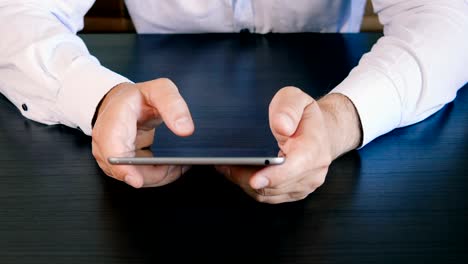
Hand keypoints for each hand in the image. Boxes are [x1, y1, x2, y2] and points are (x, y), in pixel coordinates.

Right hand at [92, 78, 194, 187]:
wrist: (123, 102)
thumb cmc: (139, 97)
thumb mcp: (160, 90)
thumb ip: (174, 106)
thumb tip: (185, 129)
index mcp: (114, 119)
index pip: (112, 146)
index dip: (123, 167)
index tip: (136, 180)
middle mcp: (106, 141)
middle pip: (124, 169)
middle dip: (152, 175)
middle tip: (176, 166)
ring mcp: (111, 155)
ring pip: (134, 177)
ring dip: (157, 175)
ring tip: (177, 164)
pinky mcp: (120, 165)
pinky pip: (138, 177)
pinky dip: (156, 175)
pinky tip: (170, 166)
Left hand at [217, 87, 360, 203]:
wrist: (321, 133)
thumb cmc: (304, 116)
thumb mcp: (296, 98)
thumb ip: (288, 109)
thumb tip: (281, 126)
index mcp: (314, 149)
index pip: (294, 167)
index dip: (273, 175)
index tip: (255, 179)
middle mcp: (312, 172)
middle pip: (275, 184)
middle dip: (247, 176)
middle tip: (225, 163)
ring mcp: (304, 185)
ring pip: (268, 193)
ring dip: (245, 182)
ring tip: (227, 166)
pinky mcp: (294, 192)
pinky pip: (268, 196)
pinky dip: (251, 187)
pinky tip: (238, 173)